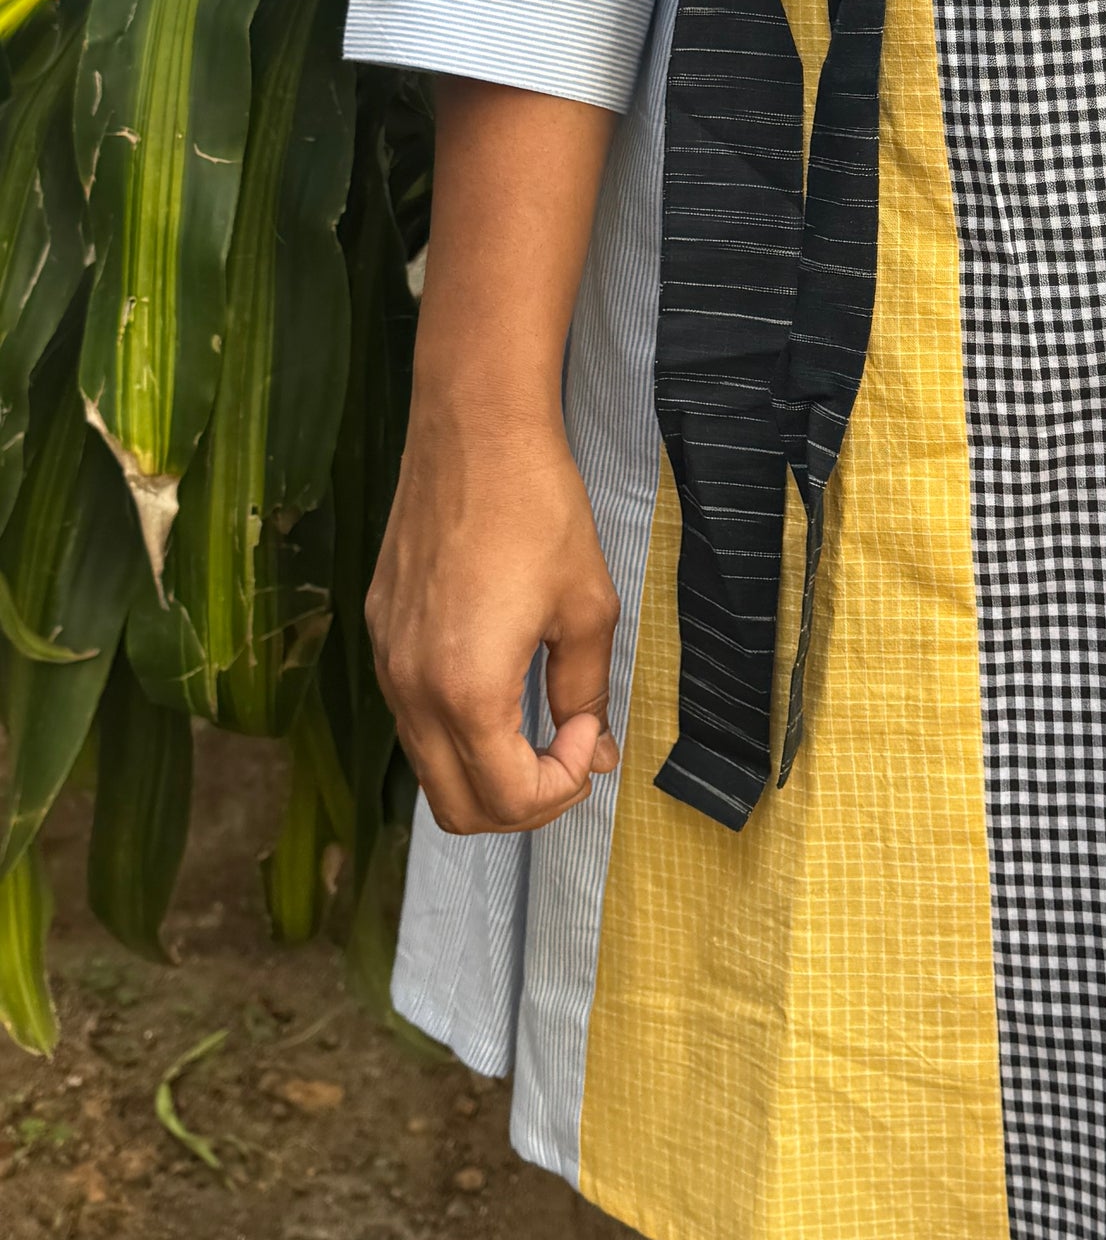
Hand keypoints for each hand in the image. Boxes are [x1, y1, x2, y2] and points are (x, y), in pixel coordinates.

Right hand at [367, 393, 622, 834]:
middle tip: (570, 755)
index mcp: (465, 691)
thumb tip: (593, 751)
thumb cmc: (539, 511)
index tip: (591, 736)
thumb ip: (585, 693)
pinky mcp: (378, 633)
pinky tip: (502, 684)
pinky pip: (412, 715)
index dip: (561, 789)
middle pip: (456, 807)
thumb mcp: (586, 608)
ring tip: (541, 726)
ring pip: (428, 766)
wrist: (472, 431)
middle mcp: (410, 690)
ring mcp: (385, 663)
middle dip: (521, 801)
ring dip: (487, 769)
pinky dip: (457, 730)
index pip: (506, 800)